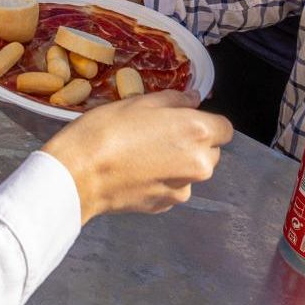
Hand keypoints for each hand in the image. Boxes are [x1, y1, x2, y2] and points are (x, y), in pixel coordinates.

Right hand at [41, 90, 230, 223]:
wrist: (78, 174)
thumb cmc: (106, 131)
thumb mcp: (139, 101)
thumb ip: (174, 99)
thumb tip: (193, 99)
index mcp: (197, 132)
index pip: (225, 128)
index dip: (206, 121)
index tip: (185, 118)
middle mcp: (198, 164)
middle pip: (210, 152)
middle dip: (193, 143)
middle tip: (159, 133)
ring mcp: (182, 189)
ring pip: (190, 172)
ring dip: (176, 163)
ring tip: (142, 153)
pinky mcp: (164, 206)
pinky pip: (171, 188)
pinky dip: (160, 180)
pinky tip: (134, 171)